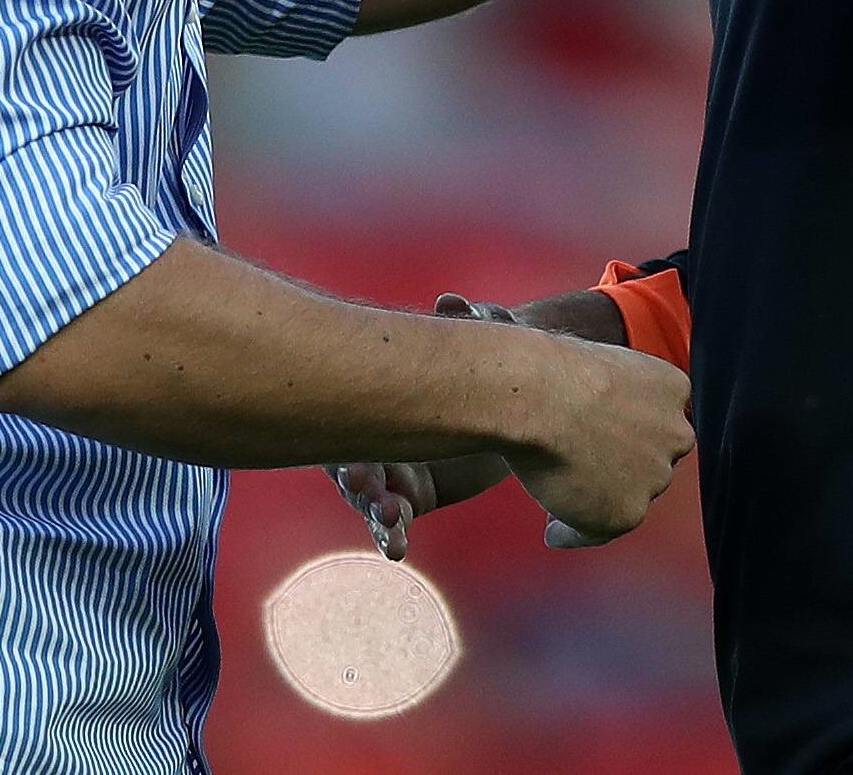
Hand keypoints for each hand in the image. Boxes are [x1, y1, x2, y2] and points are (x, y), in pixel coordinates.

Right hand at [328, 296, 535, 556]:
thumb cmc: (477, 355)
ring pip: (372, 499)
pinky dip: (391, 533)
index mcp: (374, 398)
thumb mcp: (475, 335)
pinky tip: (396, 549)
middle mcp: (374, 436)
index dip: (348, 440)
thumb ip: (463, 321)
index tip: (356, 463)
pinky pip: (395, 519)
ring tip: (391, 528)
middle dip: (357, 481)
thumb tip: (451, 303)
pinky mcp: (415, 494)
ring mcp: (391, 470)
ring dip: (377, 514)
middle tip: (368, 489)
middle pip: (353, 466)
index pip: (348, 421)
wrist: (504, 396)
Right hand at [502, 329, 692, 547]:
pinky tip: (553, 531)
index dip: (630, 432)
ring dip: (600, 500)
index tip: (605, 440)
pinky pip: (598, 532)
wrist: (538, 397)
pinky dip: (574, 533)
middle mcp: (675, 435)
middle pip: (650, 461)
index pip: (659, 421)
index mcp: (672, 388)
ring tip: (558, 495)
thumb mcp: (599, 365)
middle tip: (581, 469)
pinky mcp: (629, 513)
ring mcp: (656, 476)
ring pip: (628, 498)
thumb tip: (590, 416)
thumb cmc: (552, 372)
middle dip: (621, 467)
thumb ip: (613, 394)